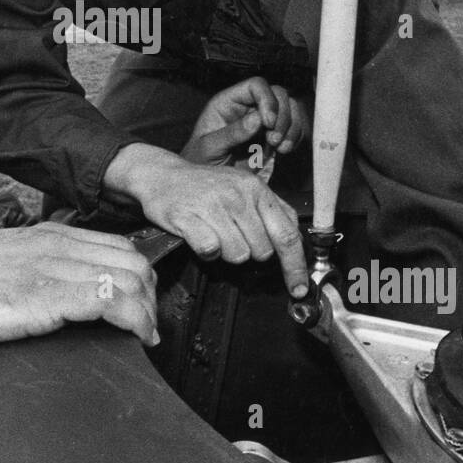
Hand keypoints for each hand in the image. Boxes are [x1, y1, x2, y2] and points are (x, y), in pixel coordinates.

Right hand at [0, 223, 156, 401]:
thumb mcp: (6, 262)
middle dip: (151, 295)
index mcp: (47, 235)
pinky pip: (113, 300)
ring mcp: (54, 269)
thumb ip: (38, 264)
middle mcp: (56, 245)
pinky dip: (136, 320)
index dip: (139, 276)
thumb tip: (68, 284)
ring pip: (131, 277)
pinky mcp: (49, 297)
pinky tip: (136, 339)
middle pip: (133, 259)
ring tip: (144, 336)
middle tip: (147, 326)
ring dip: (148, 311)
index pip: (117, 244)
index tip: (141, 306)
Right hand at [104, 143, 309, 297]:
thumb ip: (273, 211)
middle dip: (249, 251)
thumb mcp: (244, 187)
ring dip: (226, 252)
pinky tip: (200, 235)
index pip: (287, 234)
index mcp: (257, 189)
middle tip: (232, 235)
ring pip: (237, 255)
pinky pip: (210, 251)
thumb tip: (297, 241)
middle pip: (262, 251)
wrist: (163, 175)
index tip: (299, 288)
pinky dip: (206, 251)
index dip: (295, 266)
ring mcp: (212, 204)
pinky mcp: (187, 216)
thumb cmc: (206, 186)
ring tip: (214, 232)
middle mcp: (237, 194)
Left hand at [181, 77, 309, 165]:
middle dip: (282, 116)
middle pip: (278, 94)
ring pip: (290, 109)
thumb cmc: (201, 161)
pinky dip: (295, 137)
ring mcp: (262, 121)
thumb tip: (256, 119)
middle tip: (273, 140)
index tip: (268, 123)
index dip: (267, 99)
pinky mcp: (272, 136)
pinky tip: (284, 150)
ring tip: (280, 148)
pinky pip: (293, 128)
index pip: (256, 86)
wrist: (209, 182)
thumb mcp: (209, 148)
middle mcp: (248, 107)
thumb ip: (231, 133)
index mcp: (228, 102)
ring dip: (291, 127)